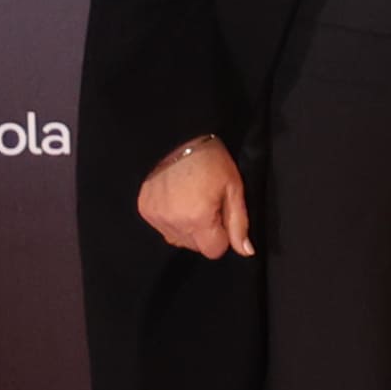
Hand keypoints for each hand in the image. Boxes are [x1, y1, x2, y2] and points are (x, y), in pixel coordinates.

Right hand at [138, 138, 250, 258]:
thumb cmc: (211, 161)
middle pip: (195, 247)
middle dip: (205, 233)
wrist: (176, 138)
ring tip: (192, 201)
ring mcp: (156, 218)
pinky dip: (172, 220)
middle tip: (207, 205)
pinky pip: (163, 227)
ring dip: (187, 228)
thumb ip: (239, 223)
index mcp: (198, 220)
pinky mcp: (144, 210)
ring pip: (178, 239)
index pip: (214, 251)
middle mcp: (174, 224)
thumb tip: (246, 251)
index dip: (222, 237)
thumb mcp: (233, 188)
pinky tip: (177, 199)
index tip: (222, 216)